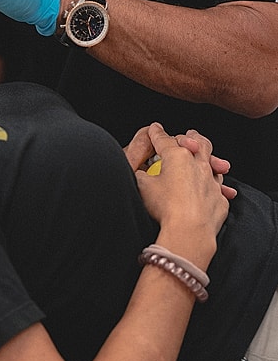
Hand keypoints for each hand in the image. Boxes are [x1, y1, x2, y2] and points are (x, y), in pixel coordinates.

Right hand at [134, 123, 229, 270]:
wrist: (189, 231)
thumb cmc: (166, 207)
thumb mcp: (142, 186)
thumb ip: (141, 175)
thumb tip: (141, 173)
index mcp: (177, 156)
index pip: (164, 140)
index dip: (156, 133)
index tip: (154, 129)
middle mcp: (198, 164)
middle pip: (197, 142)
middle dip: (191, 136)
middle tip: (188, 135)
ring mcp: (211, 181)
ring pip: (213, 162)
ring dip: (208, 158)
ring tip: (204, 158)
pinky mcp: (219, 199)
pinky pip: (219, 187)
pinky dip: (214, 185)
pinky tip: (211, 187)